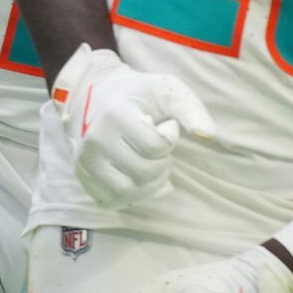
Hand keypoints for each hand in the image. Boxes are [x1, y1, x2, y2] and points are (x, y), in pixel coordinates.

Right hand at [52, 44, 215, 208]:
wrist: (99, 96)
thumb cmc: (140, 95)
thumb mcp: (168, 91)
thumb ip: (191, 109)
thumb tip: (208, 135)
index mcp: (115, 115)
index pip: (155, 146)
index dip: (170, 139)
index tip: (165, 125)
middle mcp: (95, 140)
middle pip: (144, 172)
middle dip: (163, 163)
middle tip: (160, 147)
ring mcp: (86, 161)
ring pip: (129, 192)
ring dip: (151, 183)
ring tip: (153, 163)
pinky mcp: (84, 177)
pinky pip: (114, 200)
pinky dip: (134, 195)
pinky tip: (141, 178)